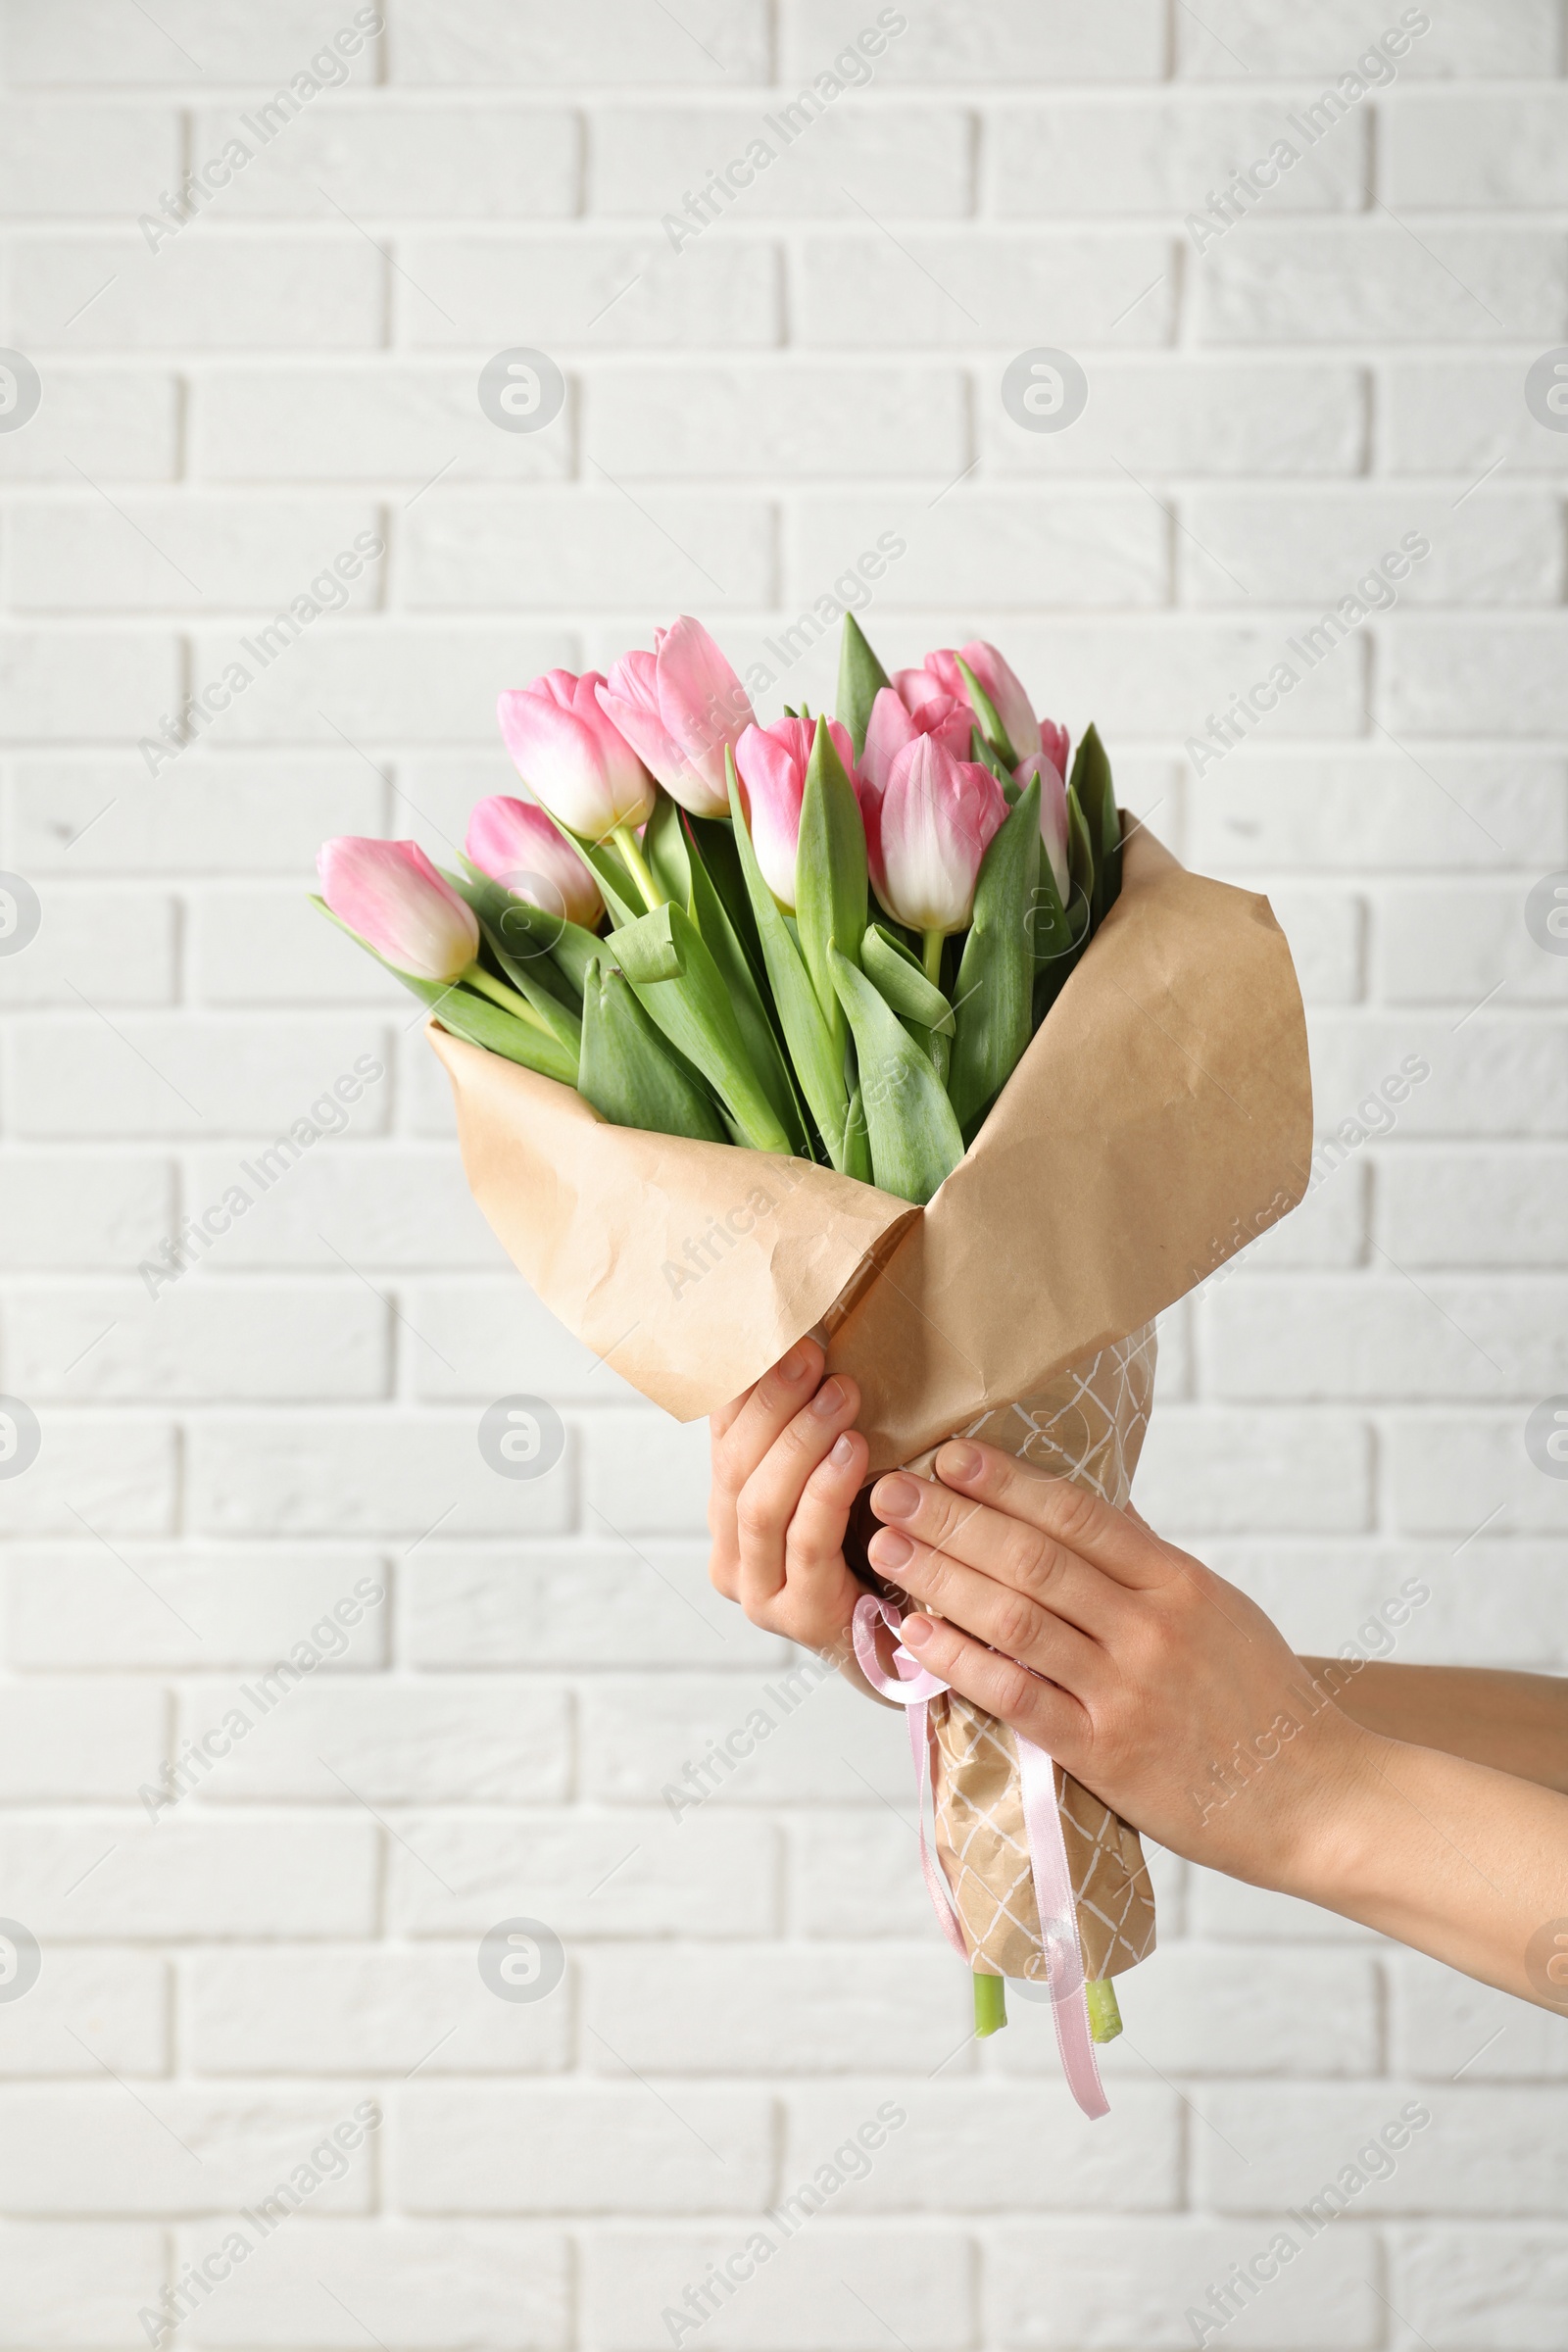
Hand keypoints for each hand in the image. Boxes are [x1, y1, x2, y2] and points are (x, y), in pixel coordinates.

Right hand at [707, 1338, 872, 1679]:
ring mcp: (758, 1591)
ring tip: (840, 1395)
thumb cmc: (879, 1545)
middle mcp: (730, 1553)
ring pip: (760, 1504)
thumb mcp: (841, 1476)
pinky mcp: (797, 1617)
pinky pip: (805, 1544)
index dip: (745, 1382)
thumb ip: (818, 1430)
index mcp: (729, 1510)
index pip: (722, 1434)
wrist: (910, 1642)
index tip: (777, 1331)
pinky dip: (826, 1491)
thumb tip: (817, 1339)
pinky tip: (853, 1452)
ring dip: (800, 1441)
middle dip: (773, 1403)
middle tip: (813, 1355)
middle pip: (734, 1465)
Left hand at [866, 1439, 1370, 1889]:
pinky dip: (960, 1661)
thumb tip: (1093, 1506)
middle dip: (953, 1518)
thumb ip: (1149, 1564)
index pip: (1079, 1514)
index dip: (1007, 1481)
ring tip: (885, 1547)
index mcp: (1180, 1583)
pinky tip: (914, 1633)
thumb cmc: (1263, 1700)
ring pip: (1017, 1618)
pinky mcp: (1106, 1754)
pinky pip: (1017, 1696)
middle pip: (1034, 1558)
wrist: (1315, 1799)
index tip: (949, 1455)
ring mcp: (1127, 1691)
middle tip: (889, 1489)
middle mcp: (1151, 1628)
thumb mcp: (1219, 1611)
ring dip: (941, 1577)